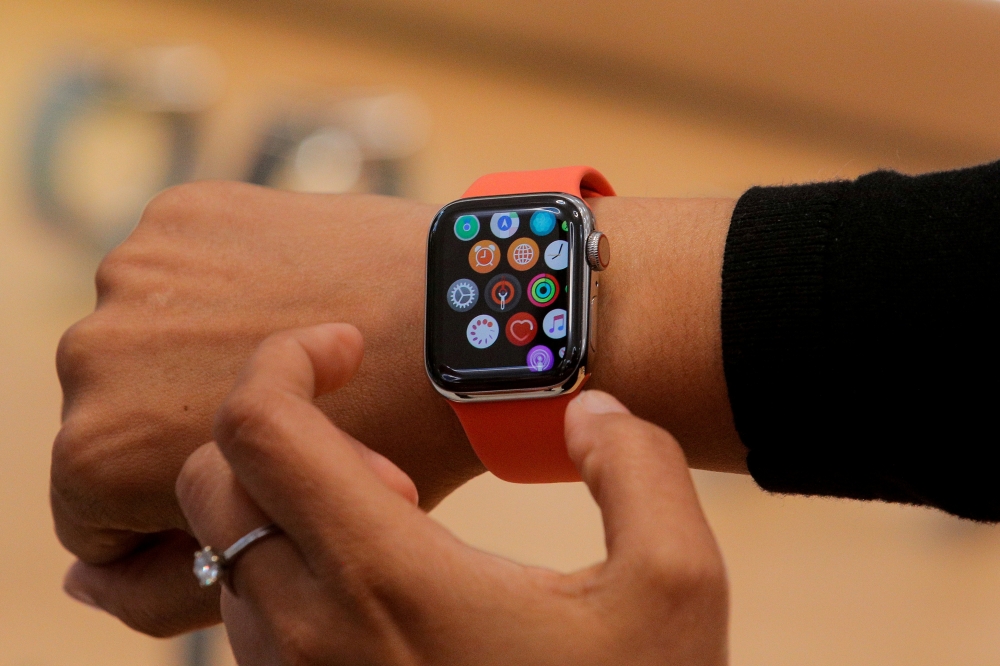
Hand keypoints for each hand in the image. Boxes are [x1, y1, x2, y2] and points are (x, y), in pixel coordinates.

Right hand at [53, 183, 483, 635]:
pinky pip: (184, 269)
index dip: (166, 511)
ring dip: (195, 352)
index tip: (242, 485)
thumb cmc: (386, 448)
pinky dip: (223, 285)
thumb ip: (164, 590)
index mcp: (95, 453)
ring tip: (289, 354)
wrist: (463, 322)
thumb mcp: (272, 543)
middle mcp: (90, 356)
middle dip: (178, 427)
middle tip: (281, 420)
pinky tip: (294, 296)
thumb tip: (84, 582)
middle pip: (111, 417)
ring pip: (146, 338)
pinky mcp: (184, 210)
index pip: (89, 513)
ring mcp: (133, 270)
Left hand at [177, 324, 728, 665]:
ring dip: (286, 501)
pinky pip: (246, 609)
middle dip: (280, 429)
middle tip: (384, 454)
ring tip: (397, 521)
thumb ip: (639, 469)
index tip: (344, 347)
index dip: (284, 359)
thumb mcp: (675, 588)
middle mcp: (310, 631)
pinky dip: (287, 562)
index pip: (257, 429)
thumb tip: (589, 414)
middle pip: (213, 479)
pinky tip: (382, 584)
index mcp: (385, 578)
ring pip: (222, 547)